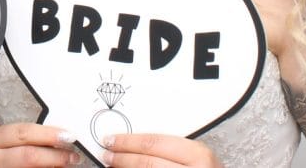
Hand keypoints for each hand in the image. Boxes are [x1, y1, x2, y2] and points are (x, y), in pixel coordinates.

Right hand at [0, 122, 79, 167]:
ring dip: (53, 167)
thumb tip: (60, 136)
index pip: (24, 133)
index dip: (48, 134)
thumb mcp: (7, 139)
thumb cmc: (0, 151)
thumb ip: (27, 136)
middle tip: (73, 156)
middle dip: (55, 156)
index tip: (68, 136)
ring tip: (68, 164)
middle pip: (29, 156)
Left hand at [101, 133, 222, 167]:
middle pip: (147, 163)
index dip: (128, 142)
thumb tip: (133, 144)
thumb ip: (171, 150)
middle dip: (122, 158)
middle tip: (106, 154)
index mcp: (199, 155)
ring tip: (111, 166)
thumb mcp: (195, 158)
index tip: (111, 140)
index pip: (155, 144)